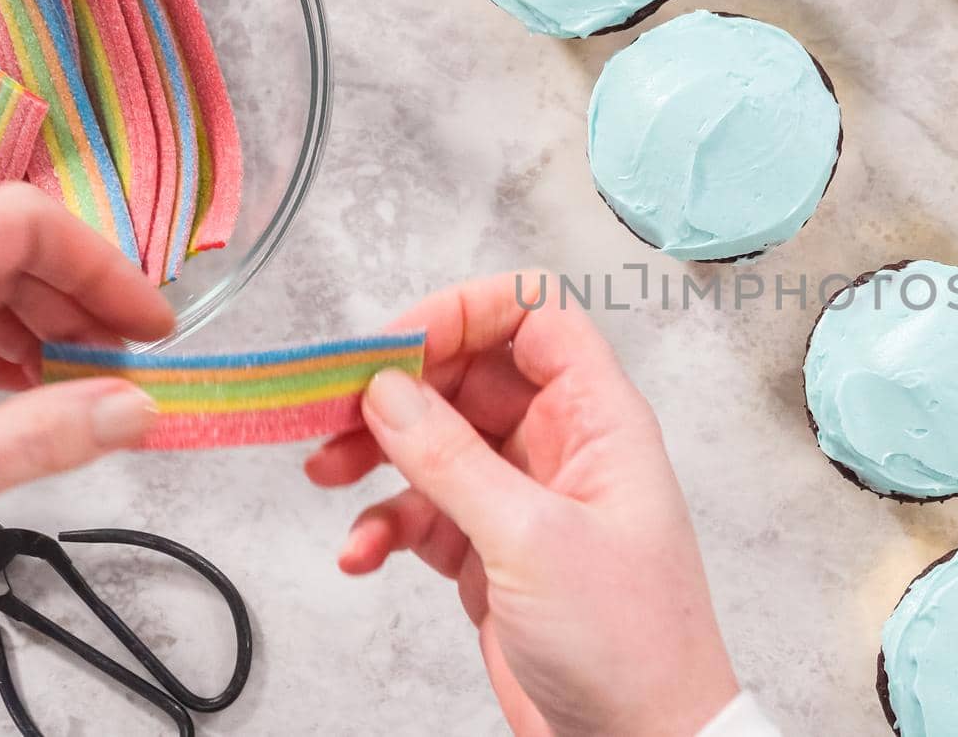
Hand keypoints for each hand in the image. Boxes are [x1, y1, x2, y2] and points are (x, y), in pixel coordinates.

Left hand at [0, 183, 173, 514]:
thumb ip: (34, 438)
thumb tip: (132, 412)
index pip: (26, 222)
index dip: (100, 268)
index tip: (149, 323)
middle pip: (5, 250)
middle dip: (77, 308)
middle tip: (125, 370)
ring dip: (36, 328)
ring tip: (80, 388)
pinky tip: (19, 388)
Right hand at [305, 272, 739, 736]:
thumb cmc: (631, 644)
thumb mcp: (531, 539)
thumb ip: (452, 460)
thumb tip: (390, 388)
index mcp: (599, 419)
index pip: (533, 317)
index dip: (463, 313)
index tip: (393, 344)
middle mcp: (564, 447)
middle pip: (471, 374)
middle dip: (399, 385)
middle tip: (333, 409)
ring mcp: (526, 499)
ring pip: (439, 441)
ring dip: (378, 451)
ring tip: (326, 471)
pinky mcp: (493, 552)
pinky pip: (425, 510)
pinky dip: (385, 522)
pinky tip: (362, 551)